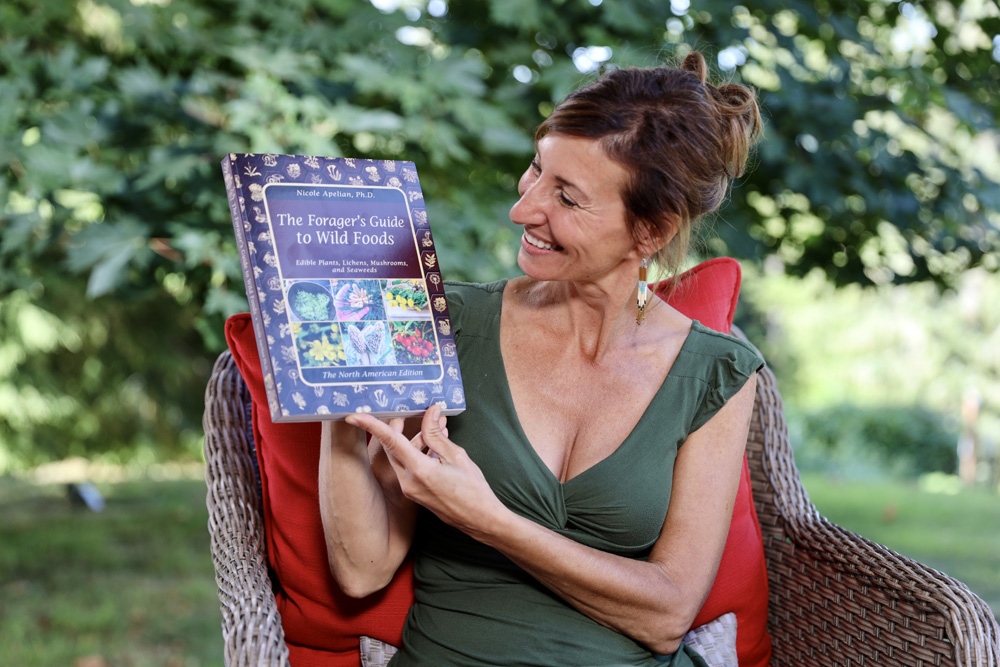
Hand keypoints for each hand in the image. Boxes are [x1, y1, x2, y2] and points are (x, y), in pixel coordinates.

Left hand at [345, 406, 507, 539]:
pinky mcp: (414, 494)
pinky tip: (436, 443)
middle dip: (396, 428)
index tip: (354, 415)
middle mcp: (408, 482)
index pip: (390, 441)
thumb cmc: (473, 490)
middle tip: (406, 410)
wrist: (479, 521)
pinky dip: (418, 453)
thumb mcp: (456, 456)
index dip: (371, 425)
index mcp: (418, 471)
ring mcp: (410, 490)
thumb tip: (429, 412)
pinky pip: (409, 468)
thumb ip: (436, 434)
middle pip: (392, 448)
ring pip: (401, 457)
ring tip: (436, 424)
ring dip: (413, 440)